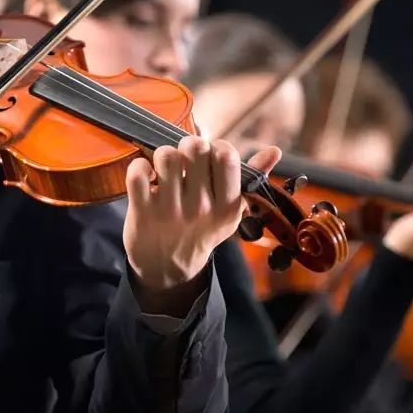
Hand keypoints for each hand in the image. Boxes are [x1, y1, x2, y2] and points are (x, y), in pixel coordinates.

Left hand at [123, 137, 279, 311]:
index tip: (211, 155)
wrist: (167, 267)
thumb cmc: (201, 230)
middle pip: (195, 148)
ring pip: (166, 156)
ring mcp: (170, 211)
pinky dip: (139, 166)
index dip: (217, 146)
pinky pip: (137, 172)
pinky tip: (147, 174)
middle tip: (186, 158)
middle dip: (189, 144)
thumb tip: (275, 151)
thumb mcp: (230, 211)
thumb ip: (251, 179)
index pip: (227, 156)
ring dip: (164, 154)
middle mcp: (200, 209)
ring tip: (166, 167)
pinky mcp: (142, 212)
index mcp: (226, 206)